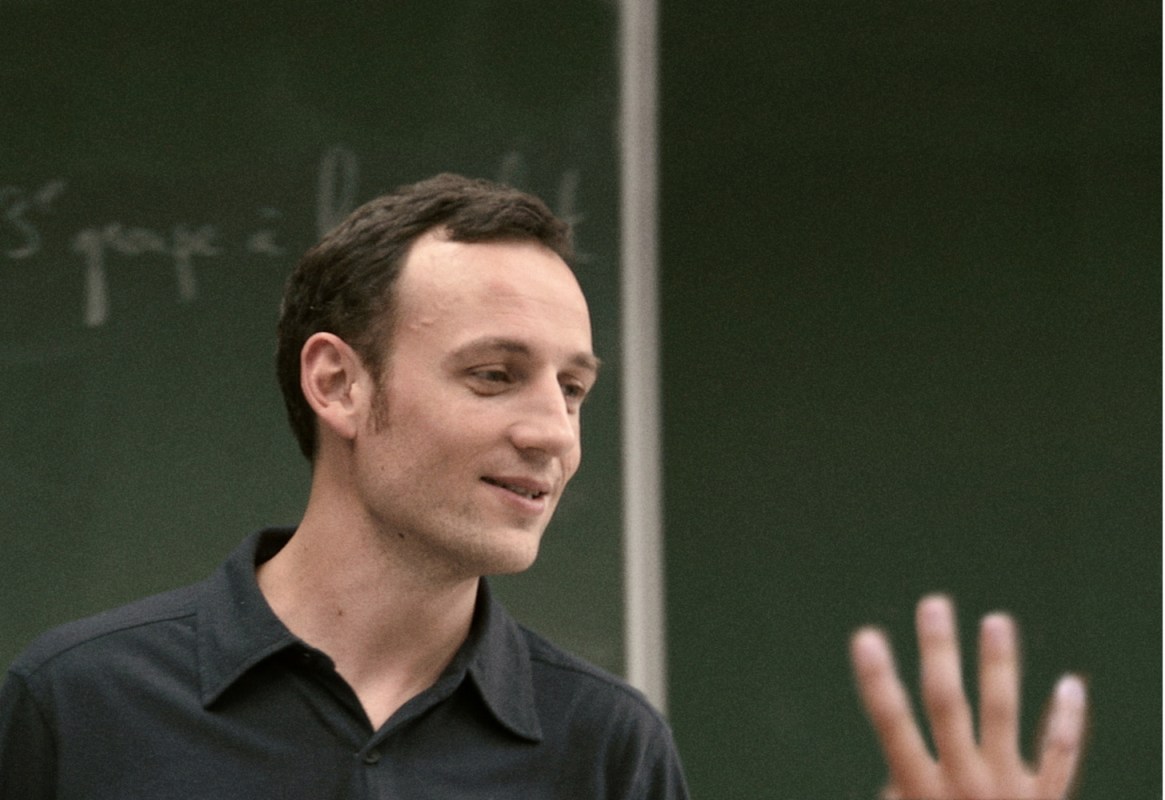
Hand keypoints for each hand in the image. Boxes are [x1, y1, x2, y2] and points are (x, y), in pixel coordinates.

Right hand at [850, 595, 1087, 799]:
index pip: (891, 725)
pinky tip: (1070, 685)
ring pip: (1006, 716)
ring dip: (1001, 666)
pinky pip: (1061, 758)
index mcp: (921, 794)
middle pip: (948, 705)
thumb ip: (899, 796)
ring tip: (997, 621)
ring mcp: (1011, 793)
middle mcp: (965, 786)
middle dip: (938, 650)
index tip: (865, 636)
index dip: (877, 679)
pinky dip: (1067, 722)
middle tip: (934, 604)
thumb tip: (896, 769)